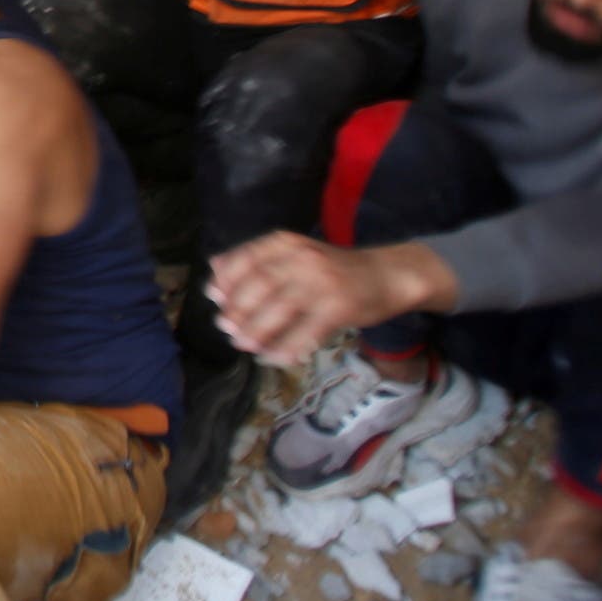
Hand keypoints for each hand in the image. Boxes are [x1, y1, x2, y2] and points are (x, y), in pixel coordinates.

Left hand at [208, 233, 450, 367]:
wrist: (387, 274)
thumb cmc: (333, 269)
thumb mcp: (294, 254)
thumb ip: (256, 260)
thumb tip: (214, 267)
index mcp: (286, 243)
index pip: (246, 258)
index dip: (225, 280)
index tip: (214, 298)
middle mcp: (303, 258)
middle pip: (259, 284)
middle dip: (236, 309)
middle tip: (225, 326)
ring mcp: (322, 283)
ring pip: (278, 310)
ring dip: (255, 331)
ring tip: (243, 344)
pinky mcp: (339, 309)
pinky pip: (304, 334)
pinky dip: (284, 349)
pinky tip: (272, 357)